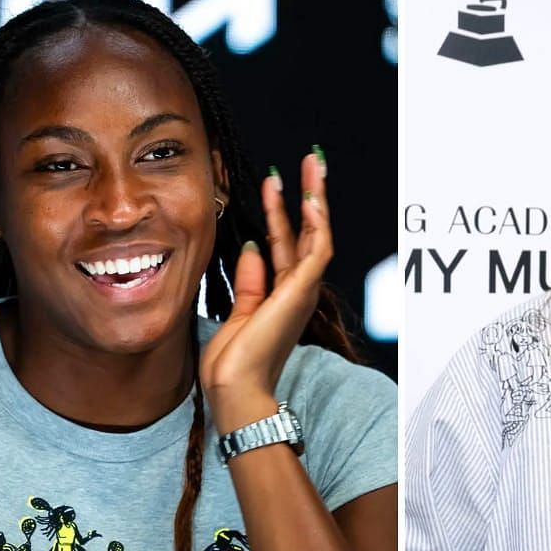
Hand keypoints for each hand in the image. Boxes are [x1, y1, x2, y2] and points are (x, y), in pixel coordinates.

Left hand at [201, 152, 331, 433]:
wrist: (235, 389)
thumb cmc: (234, 364)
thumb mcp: (238, 314)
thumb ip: (249, 282)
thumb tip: (252, 249)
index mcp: (283, 296)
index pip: (287, 245)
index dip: (282, 213)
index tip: (276, 183)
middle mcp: (298, 291)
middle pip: (308, 233)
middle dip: (308, 195)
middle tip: (310, 161)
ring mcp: (302, 291)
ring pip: (317, 234)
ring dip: (315, 198)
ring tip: (312, 165)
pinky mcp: (300, 293)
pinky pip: (316, 251)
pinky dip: (315, 223)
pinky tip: (309, 198)